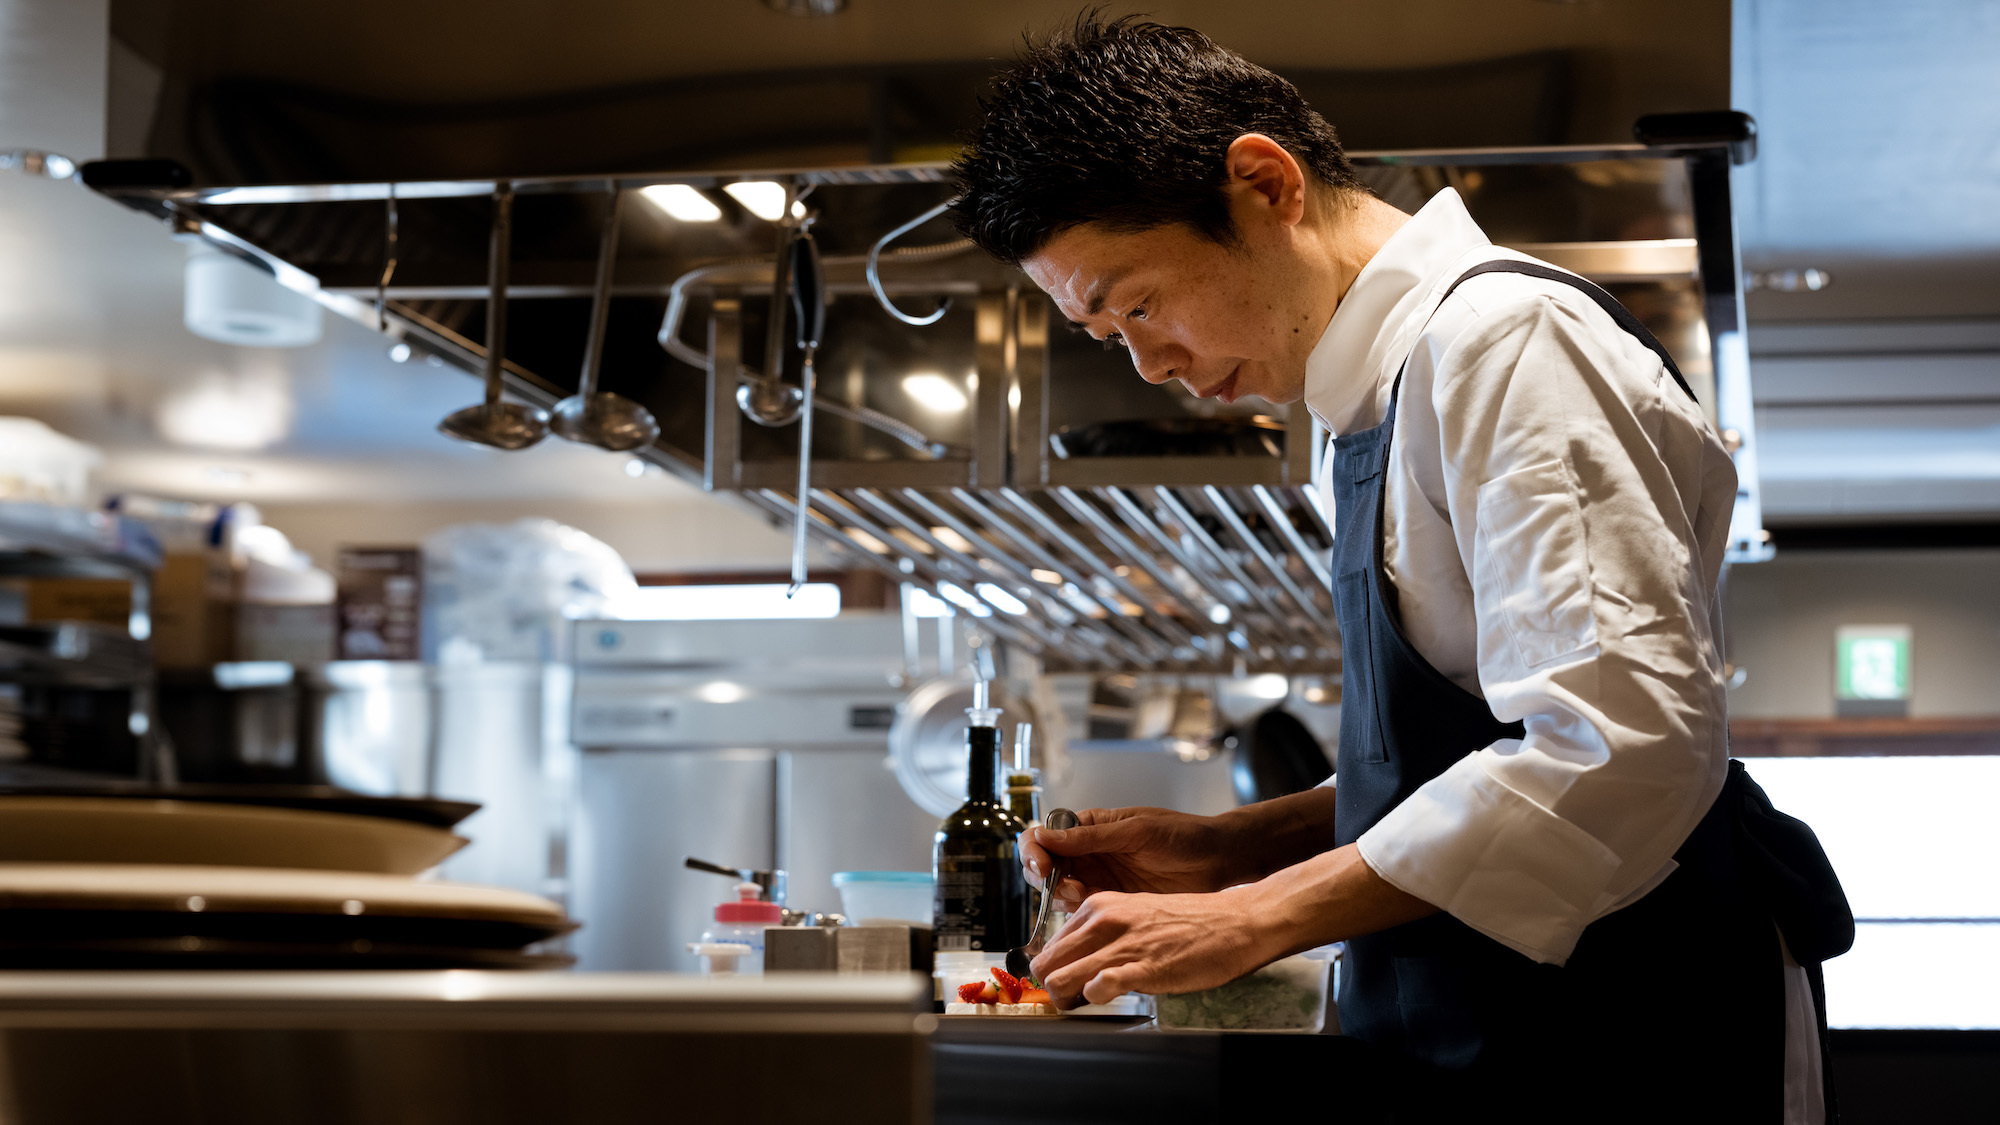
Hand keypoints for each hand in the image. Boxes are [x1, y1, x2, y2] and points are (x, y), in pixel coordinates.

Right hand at [1019, 806, 1240, 907]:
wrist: (1217, 861)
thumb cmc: (1182, 835)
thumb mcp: (1135, 831)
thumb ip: (1091, 836)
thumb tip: (1045, 835)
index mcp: (1089, 826)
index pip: (1044, 835)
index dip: (1034, 850)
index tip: (1042, 865)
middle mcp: (1088, 853)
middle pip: (1044, 866)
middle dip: (1044, 878)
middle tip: (1065, 886)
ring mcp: (1098, 879)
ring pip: (1058, 891)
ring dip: (1061, 897)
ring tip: (1083, 896)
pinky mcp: (1112, 903)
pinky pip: (1082, 911)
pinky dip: (1079, 915)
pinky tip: (1094, 910)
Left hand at [1029, 885, 1277, 1006]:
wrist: (1235, 922)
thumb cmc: (1190, 923)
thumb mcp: (1136, 915)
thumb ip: (1105, 933)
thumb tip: (1078, 961)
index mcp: (1100, 905)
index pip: (1050, 944)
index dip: (1054, 969)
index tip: (1066, 982)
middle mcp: (1104, 920)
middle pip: (1046, 963)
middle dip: (1052, 989)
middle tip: (1072, 1000)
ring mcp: (1122, 944)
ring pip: (1059, 978)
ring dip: (1067, 1000)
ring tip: (1086, 1005)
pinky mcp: (1143, 967)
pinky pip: (1097, 988)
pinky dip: (1095, 1000)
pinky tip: (1111, 998)